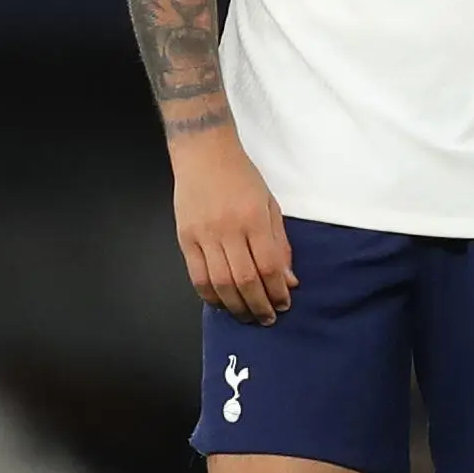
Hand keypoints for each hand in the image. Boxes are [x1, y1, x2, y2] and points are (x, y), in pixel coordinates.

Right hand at [171, 128, 294, 324]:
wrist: (203, 153)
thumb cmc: (242, 176)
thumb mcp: (270, 204)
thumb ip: (280, 243)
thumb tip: (288, 280)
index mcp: (253, 218)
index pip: (268, 265)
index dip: (277, 291)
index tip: (284, 304)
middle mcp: (228, 229)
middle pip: (245, 279)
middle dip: (259, 305)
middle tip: (268, 319)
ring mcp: (203, 235)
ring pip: (220, 283)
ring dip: (236, 306)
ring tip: (248, 317)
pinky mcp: (185, 238)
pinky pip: (197, 276)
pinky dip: (210, 295)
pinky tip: (222, 303)